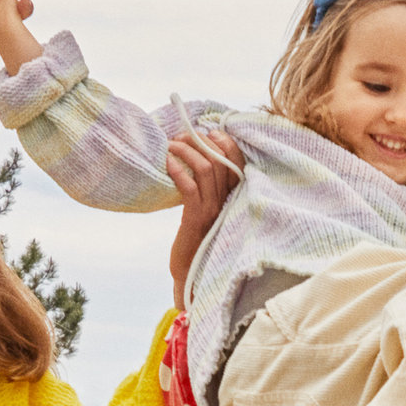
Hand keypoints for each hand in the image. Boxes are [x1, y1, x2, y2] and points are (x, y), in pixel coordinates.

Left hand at [167, 131, 243, 310]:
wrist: (192, 274)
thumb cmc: (197, 239)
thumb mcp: (207, 209)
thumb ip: (208, 187)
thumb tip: (197, 157)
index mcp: (234, 197)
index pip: (238, 160)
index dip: (224, 141)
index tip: (206, 132)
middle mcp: (228, 201)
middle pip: (221, 159)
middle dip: (200, 140)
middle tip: (181, 135)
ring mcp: (214, 209)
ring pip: (206, 168)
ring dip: (187, 151)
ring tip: (171, 145)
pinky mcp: (196, 219)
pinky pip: (190, 187)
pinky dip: (179, 170)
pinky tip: (167, 162)